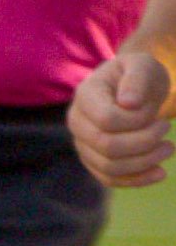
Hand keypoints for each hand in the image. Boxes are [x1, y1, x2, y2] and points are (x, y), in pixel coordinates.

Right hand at [72, 46, 172, 187]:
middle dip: (144, 142)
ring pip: (110, 166)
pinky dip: (136, 180)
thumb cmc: (138, 75)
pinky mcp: (93, 161)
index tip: (161, 114)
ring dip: (145, 162)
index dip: (137, 122)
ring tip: (168, 148)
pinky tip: (159, 173)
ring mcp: (83, 145)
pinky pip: (110, 179)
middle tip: (167, 129)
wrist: (133, 90)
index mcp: (86, 96)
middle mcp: (77, 123)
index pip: (106, 120)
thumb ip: (137, 78)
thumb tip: (128, 103)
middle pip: (107, 146)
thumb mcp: (142, 65)